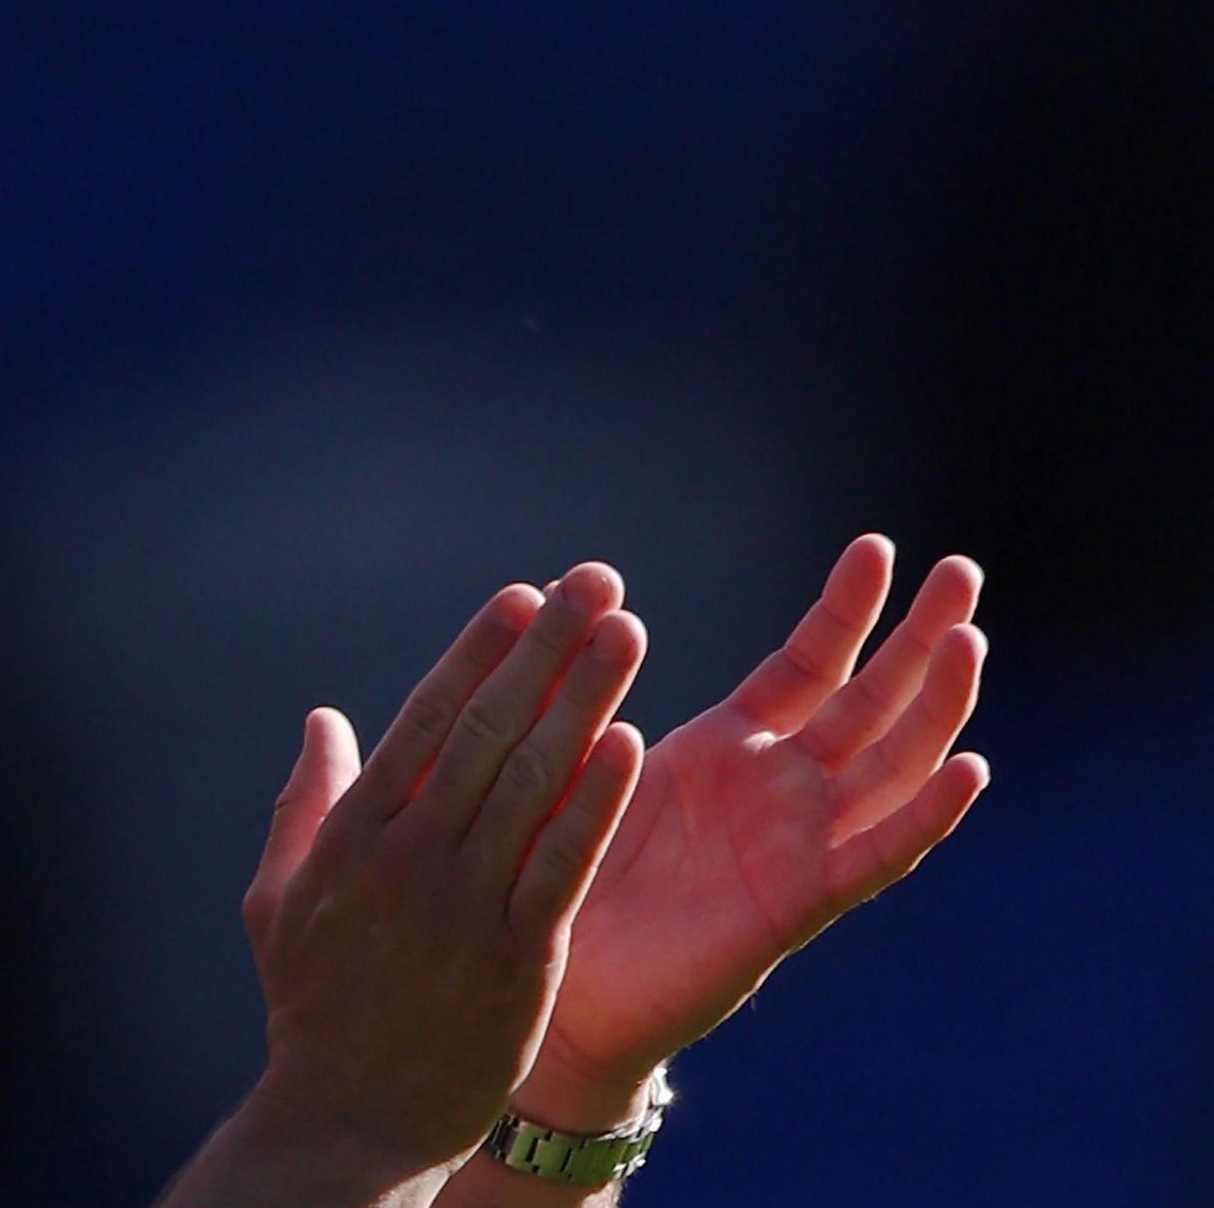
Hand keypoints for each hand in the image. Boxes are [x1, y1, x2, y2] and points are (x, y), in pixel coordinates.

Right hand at [235, 566, 647, 1178]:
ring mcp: (465, 906)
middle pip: (489, 731)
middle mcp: (410, 858)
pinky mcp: (518, 957)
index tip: (524, 597)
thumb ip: (305, 803)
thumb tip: (323, 721)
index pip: (427, 720)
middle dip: (546, 650)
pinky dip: (595, 800)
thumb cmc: (313, 1006)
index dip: (479, 652)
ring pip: (533, 782)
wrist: (350, 1117)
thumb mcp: (280, 901)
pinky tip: (628, 743)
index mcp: (353, 837)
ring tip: (625, 633)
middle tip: (594, 583)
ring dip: (583, 698)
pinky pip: (563, 862)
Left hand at [516, 535, 991, 1124]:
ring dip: (936, 705)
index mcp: (732, 745)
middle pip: (872, 700)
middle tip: (963, 570)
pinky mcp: (796, 904)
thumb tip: (559, 585)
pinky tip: (969, 768)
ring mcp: (798, 843)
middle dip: (919, 637)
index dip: (844, 608)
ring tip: (968, 640)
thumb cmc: (566, 866)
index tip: (876, 544)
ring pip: (892, 765)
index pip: (808, 662)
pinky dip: (925, 815)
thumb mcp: (582, 759)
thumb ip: (586, 686)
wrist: (560, 985)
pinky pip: (875, 857)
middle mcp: (781, 789)